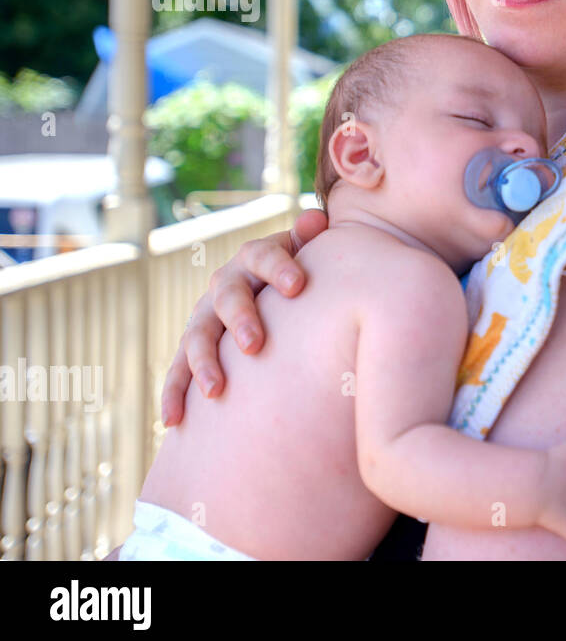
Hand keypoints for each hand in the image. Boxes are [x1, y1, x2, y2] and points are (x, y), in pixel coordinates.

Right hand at [159, 209, 327, 426]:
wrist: (280, 293)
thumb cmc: (306, 275)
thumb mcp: (312, 253)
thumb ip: (312, 239)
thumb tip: (316, 220)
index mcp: (256, 258)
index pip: (263, 256)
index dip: (279, 268)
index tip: (298, 286)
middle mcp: (227, 283)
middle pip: (228, 296)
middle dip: (240, 319)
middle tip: (255, 344)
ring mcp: (206, 315)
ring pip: (198, 335)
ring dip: (204, 362)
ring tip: (217, 390)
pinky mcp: (194, 347)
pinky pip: (178, 370)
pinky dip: (174, 393)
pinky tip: (173, 420)